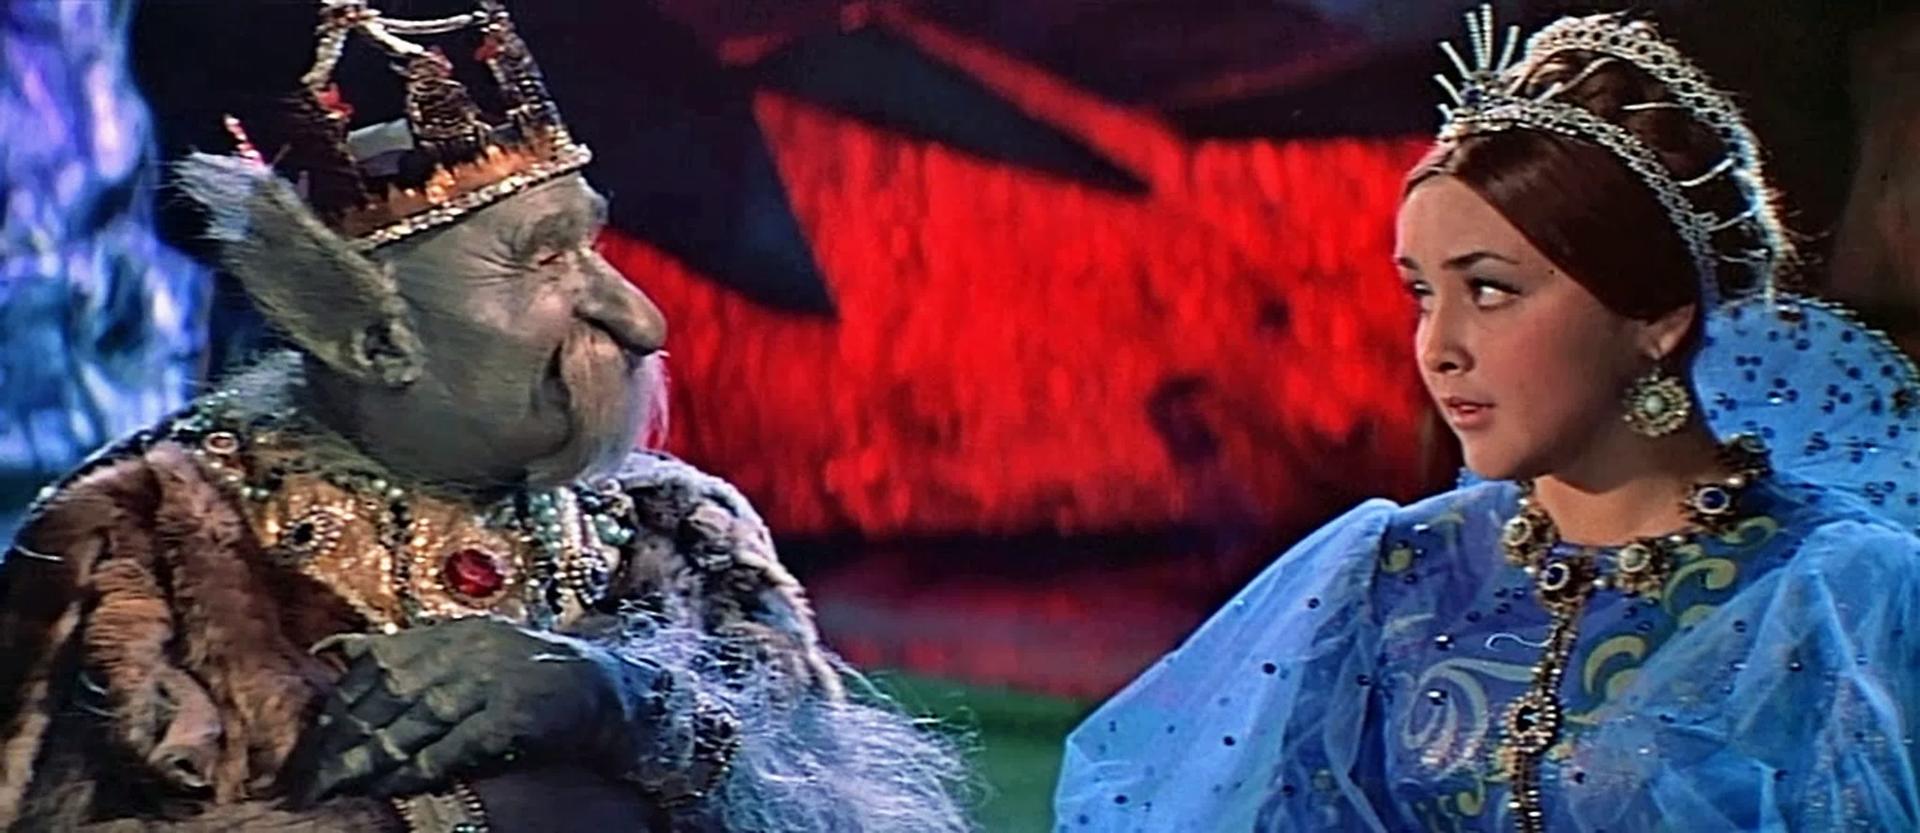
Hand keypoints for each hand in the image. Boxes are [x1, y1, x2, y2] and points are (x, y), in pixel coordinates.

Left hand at [288, 617, 669, 803]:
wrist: (615, 692)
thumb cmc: (536, 680)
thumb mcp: (472, 652)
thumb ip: (409, 653)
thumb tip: (331, 652)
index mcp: (454, 632)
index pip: (378, 663)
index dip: (340, 706)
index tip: (311, 746)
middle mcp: (471, 647)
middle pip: (389, 692)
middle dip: (346, 739)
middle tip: (311, 779)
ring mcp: (495, 677)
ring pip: (416, 719)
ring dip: (374, 758)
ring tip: (341, 788)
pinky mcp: (515, 712)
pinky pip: (455, 744)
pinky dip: (421, 767)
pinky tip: (396, 787)